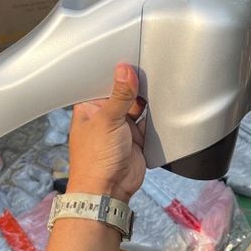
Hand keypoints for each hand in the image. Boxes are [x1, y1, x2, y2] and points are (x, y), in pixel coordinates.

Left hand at [66, 63, 146, 202]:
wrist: (108, 191)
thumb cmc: (95, 159)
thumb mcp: (107, 120)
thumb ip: (119, 95)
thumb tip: (124, 70)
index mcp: (89, 108)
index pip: (103, 83)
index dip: (115, 73)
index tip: (130, 58)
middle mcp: (104, 116)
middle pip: (122, 93)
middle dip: (134, 86)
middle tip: (148, 69)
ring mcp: (121, 128)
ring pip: (136, 107)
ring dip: (145, 101)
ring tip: (157, 84)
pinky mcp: (136, 139)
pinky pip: (147, 122)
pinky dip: (154, 116)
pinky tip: (161, 104)